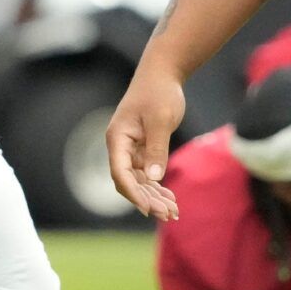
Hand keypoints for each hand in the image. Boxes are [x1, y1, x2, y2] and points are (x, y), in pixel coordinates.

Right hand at [106, 66, 185, 219]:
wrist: (163, 74)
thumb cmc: (159, 92)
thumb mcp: (160, 119)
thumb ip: (156, 148)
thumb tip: (153, 178)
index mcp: (118, 138)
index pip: (120, 172)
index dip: (132, 193)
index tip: (147, 209)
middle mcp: (121, 147)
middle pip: (129, 181)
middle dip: (147, 200)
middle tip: (168, 215)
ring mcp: (131, 149)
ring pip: (139, 181)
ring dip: (154, 197)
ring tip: (173, 212)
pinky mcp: (143, 149)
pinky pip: (148, 174)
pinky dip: (158, 186)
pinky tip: (171, 200)